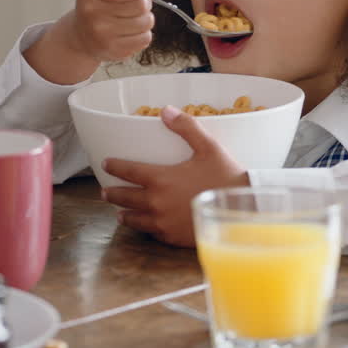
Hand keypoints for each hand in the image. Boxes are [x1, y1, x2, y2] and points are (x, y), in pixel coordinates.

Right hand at [66, 0, 154, 62]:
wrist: (82, 35)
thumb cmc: (97, 3)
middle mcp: (92, 14)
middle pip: (139, 5)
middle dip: (145, 0)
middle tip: (139, 0)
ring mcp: (103, 35)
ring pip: (146, 22)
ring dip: (146, 16)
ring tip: (135, 15)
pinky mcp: (115, 50)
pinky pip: (145, 38)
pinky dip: (143, 32)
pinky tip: (132, 29)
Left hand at [102, 106, 248, 246]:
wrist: (242, 211)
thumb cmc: (226, 176)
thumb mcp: (209, 147)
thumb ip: (186, 127)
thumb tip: (166, 110)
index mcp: (161, 179)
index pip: (129, 171)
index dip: (115, 166)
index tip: (106, 164)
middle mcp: (156, 203)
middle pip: (125, 198)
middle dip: (113, 194)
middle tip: (105, 192)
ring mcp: (163, 223)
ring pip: (135, 220)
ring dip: (125, 215)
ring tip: (120, 214)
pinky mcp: (173, 237)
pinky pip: (152, 233)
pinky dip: (146, 229)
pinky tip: (146, 227)